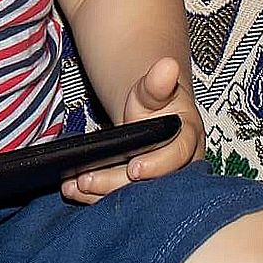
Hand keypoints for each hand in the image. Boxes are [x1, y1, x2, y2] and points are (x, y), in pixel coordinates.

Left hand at [60, 56, 201, 204]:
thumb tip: (167, 65)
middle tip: (86, 180)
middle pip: (152, 183)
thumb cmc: (154, 101)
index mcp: (188, 139)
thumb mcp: (151, 89)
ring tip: (73, 186)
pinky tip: (74, 189)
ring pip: (134, 195)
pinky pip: (121, 197)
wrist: (149, 113)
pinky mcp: (140, 191)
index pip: (178, 156)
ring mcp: (159, 181)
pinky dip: (96, 196)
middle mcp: (179, 166)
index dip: (157, 164)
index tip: (134, 168)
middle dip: (117, 183)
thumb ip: (156, 83)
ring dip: (102, 193)